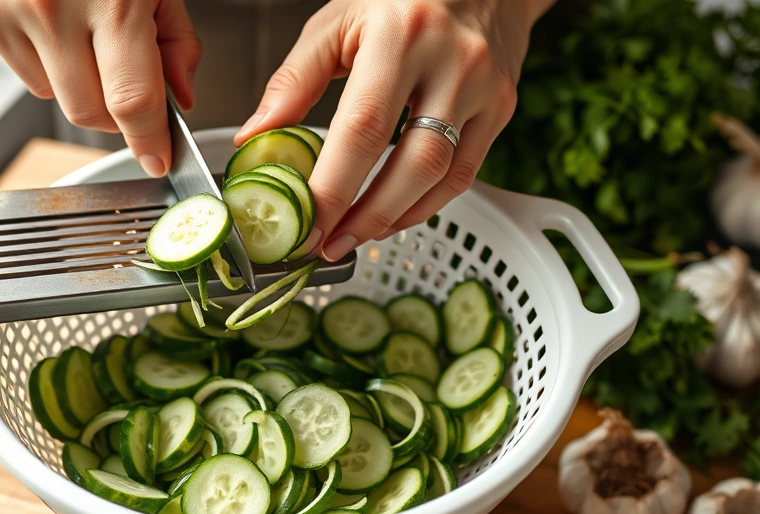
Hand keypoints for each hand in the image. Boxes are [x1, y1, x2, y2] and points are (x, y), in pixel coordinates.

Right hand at [0, 0, 200, 177]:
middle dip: (120, 117)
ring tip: (94, 41)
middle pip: (92, 114)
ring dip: (85, 90)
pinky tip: (62, 30)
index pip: (132, 102)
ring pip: (58, 101)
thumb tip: (179, 99)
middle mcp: (55, 10)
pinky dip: (53, 69)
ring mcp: (13, 15)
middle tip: (134, 90)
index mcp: (114, 1)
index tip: (156, 159)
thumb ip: (177, 44)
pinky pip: (30, 78)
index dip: (147, 141)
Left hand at [234, 0, 553, 260]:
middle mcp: (452, 62)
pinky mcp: (502, 107)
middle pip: (412, 165)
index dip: (334, 187)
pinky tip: (394, 215)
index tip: (306, 224)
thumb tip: (256, 137)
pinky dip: (426, 203)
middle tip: (328, 246)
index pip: (364, 128)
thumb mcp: (337, 20)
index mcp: (400, 35)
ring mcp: (485, 88)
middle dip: (367, 217)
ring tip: (354, 237)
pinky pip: (466, 172)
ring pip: (444, 176)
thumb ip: (295, 79)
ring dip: (395, 218)